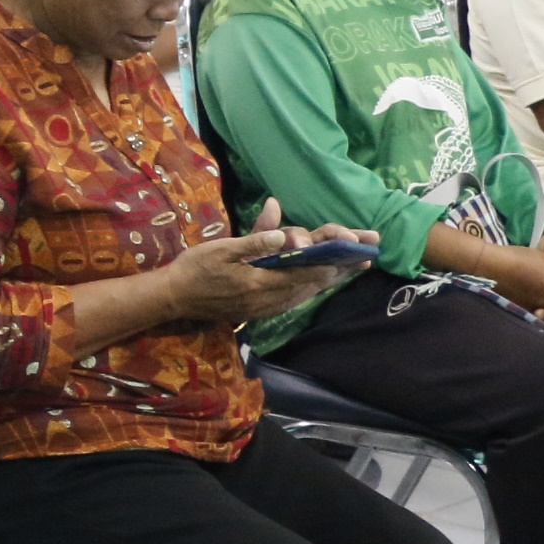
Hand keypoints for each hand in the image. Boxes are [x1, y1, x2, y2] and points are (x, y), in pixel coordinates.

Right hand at [155, 200, 371, 325]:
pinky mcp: (261, 310)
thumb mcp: (222, 249)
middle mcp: (271, 299)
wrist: (175, 298)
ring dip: (331, 280)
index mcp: (263, 282)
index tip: (357, 250)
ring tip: (352, 269)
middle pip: (315, 283)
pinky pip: (295, 299)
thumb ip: (254, 240)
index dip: (334, 260)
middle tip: (367, 258)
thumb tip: (284, 233)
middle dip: (342, 270)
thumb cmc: (195, 268)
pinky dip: (312, 288)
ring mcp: (267, 307)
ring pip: (308, 293)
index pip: (309, 270)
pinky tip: (321, 282)